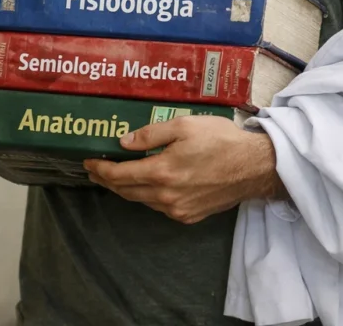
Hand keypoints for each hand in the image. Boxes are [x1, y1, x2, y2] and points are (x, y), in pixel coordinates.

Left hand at [84, 115, 280, 224]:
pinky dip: (148, 196)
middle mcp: (165, 195)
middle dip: (108, 181)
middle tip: (97, 170)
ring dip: (127, 189)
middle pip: (126, 191)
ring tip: (119, 176)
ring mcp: (177, 209)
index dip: (100, 169)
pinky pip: (160, 207)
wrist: (253, 167)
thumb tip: (124, 143)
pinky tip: (148, 185)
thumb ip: (151, 134)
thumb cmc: (221, 140)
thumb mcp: (184, 126)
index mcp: (162, 171)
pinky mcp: (189, 216)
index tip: (88, 162)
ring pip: (142, 200)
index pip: (119, 175)